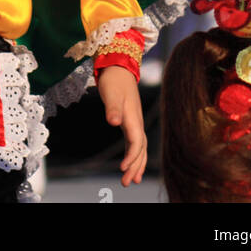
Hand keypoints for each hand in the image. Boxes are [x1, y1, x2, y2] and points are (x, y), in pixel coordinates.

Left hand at [96, 66, 145, 185]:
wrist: (119, 66)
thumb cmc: (113, 80)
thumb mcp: (110, 93)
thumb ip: (112, 108)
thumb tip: (113, 122)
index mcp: (133, 117)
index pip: (136, 142)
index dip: (131, 157)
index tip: (122, 168)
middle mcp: (136, 122)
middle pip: (140, 149)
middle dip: (135, 167)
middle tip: (127, 183)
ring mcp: (134, 122)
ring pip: (139, 147)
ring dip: (137, 164)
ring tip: (133, 180)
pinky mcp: (130, 121)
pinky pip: (135, 142)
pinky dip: (133, 154)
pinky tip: (128, 164)